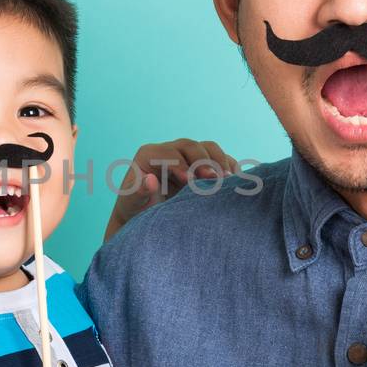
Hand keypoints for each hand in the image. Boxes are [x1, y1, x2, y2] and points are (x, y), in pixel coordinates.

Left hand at [105, 139, 238, 239]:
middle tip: (213, 180)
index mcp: (150, 155)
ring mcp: (190, 157)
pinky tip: (235, 183)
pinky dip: (231, 168)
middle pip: (191, 147)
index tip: (188, 181)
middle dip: (203, 162)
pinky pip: (222, 160)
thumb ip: (137, 192)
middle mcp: (171, 151)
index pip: (168, 152)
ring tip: (227, 181)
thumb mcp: (132, 203)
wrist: (147, 220)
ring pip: (209, 149)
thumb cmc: (137, 211)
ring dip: (220, 163)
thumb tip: (150, 181)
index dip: (180, 164)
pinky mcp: (205, 167)